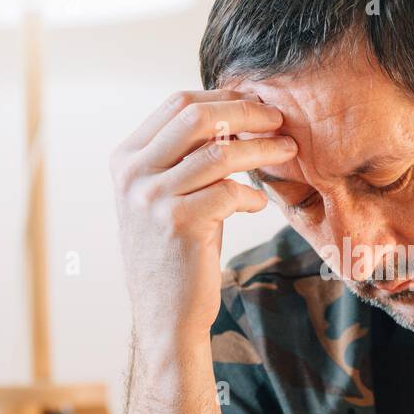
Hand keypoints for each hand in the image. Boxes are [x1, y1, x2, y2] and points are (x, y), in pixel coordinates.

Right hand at [109, 90, 295, 349]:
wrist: (165, 315)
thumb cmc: (176, 252)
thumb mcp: (166, 197)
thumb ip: (183, 156)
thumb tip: (234, 112)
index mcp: (126, 159)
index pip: (177, 104)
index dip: (223, 98)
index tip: (257, 106)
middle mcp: (132, 174)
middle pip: (197, 116)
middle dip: (246, 112)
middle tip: (279, 121)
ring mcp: (152, 198)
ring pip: (220, 153)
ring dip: (262, 149)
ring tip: (288, 153)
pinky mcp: (178, 224)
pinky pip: (230, 192)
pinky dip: (253, 195)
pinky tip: (260, 204)